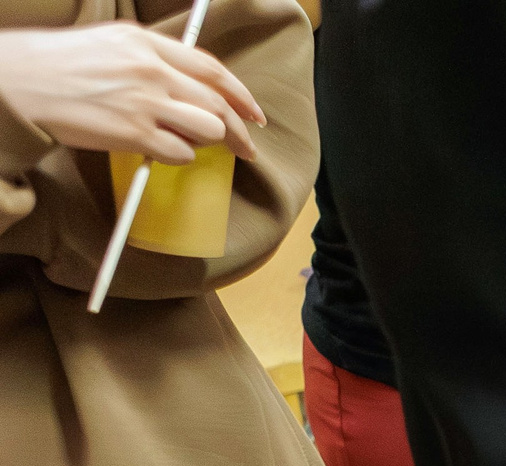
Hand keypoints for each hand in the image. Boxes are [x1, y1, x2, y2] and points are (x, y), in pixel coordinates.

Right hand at [0, 23, 262, 163]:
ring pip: (208, 128)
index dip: (241, 95)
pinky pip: (181, 152)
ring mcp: (144, 102)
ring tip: (197, 146)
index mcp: (144, 42)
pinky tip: (166, 150)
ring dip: (210, 142)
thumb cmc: (58, 64)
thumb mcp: (109, 44)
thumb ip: (151, 59)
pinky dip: (181, 156)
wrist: (18, 82)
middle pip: (218, 103)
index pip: (212, 69)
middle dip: (240, 130)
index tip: (254, 113)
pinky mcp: (134, 133)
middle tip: (247, 147)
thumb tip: (187, 84)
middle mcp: (151, 70)